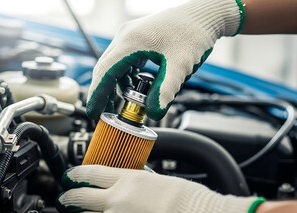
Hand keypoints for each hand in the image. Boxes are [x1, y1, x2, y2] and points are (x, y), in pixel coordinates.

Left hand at [56, 165, 262, 212]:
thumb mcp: (160, 181)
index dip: (76, 174)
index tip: (70, 176)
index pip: (92, 173)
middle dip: (69, 198)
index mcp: (128, 180)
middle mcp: (117, 202)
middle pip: (81, 197)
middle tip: (65, 198)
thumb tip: (130, 182)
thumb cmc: (189, 201)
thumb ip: (139, 182)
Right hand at [86, 0, 244, 120]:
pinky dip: (126, 77)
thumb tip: (153, 113)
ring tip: (122, 104)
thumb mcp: (179, 66)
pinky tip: (135, 88)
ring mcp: (131, 37)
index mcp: (131, 42)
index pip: (105, 72)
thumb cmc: (193, 33)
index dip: (97, 94)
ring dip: (116, 85)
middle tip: (104, 114)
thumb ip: (165, 90)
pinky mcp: (139, 39)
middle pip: (105, 69)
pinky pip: (125, 61)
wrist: (204, 15)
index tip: (93, 113)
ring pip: (115, 66)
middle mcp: (126, 37)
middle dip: (104, 93)